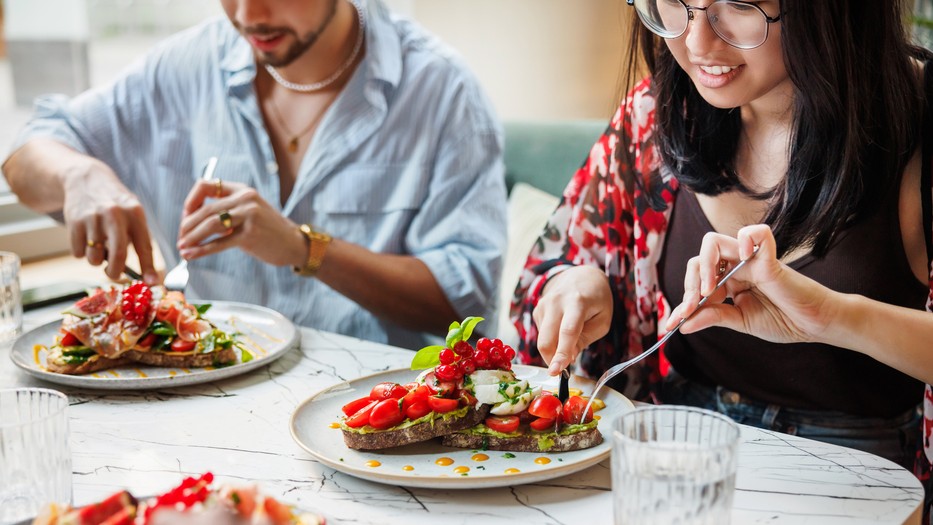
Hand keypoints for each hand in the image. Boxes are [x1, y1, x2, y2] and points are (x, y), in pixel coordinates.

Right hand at [61, 160, 156, 282]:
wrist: (86, 179)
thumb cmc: (116, 204)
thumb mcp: (132, 214)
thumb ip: (138, 239)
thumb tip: (147, 274)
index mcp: (135, 213)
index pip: (144, 246)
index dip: (149, 267)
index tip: (153, 283)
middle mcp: (115, 214)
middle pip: (119, 256)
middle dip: (116, 272)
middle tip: (114, 274)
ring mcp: (93, 218)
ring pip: (95, 258)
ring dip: (96, 259)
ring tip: (98, 245)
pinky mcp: (74, 222)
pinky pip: (78, 253)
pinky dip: (81, 252)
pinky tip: (85, 237)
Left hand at [177, 179, 305, 266]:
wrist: (294, 244)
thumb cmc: (268, 230)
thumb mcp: (249, 212)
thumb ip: (226, 211)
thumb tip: (194, 220)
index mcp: (242, 190)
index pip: (206, 186)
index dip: (191, 201)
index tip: (185, 217)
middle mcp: (245, 199)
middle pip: (205, 209)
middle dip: (187, 225)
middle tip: (180, 237)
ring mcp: (248, 216)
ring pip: (209, 225)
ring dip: (191, 237)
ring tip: (182, 247)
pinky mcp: (250, 235)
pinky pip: (219, 243)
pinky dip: (201, 250)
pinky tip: (191, 255)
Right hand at [532, 265, 612, 374]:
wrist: (582, 276)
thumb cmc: (596, 300)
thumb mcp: (602, 321)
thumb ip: (584, 340)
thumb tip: (567, 359)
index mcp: (577, 302)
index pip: (567, 331)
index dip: (561, 353)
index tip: (556, 371)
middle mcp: (556, 302)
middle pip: (546, 339)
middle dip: (551, 360)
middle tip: (562, 370)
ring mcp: (543, 305)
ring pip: (542, 339)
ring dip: (554, 349)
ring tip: (571, 338)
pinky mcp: (537, 310)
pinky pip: (542, 334)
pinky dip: (552, 339)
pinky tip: (562, 328)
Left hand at [667, 225, 835, 342]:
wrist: (815, 325)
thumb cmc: (783, 320)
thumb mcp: (741, 321)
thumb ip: (713, 317)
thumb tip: (682, 324)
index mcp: (728, 282)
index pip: (696, 281)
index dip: (683, 301)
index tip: (672, 323)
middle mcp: (736, 267)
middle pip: (698, 259)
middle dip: (689, 284)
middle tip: (693, 305)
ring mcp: (751, 260)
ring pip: (713, 242)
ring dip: (705, 265)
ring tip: (710, 289)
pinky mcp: (770, 258)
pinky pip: (756, 234)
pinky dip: (745, 239)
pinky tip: (741, 259)